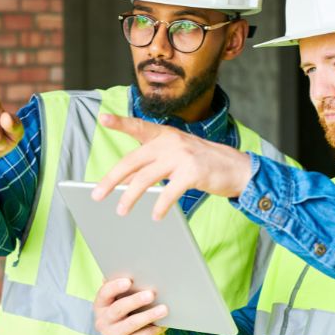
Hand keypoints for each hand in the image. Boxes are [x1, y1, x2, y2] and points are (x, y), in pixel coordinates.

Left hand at [91, 114, 252, 219]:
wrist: (237, 168)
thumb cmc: (201, 164)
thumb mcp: (174, 159)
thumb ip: (151, 166)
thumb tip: (123, 182)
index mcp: (164, 135)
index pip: (138, 127)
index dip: (120, 123)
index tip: (103, 118)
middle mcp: (170, 142)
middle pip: (133, 160)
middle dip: (112, 179)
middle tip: (97, 195)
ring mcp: (182, 155)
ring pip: (146, 177)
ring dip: (130, 196)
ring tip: (121, 211)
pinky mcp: (193, 172)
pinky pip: (169, 191)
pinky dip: (160, 206)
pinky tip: (155, 216)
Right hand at [93, 277, 168, 334]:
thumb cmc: (128, 309)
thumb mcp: (123, 298)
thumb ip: (125, 287)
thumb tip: (135, 271)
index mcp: (101, 305)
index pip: (104, 293)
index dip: (115, 287)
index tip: (128, 281)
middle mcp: (103, 321)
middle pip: (118, 309)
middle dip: (135, 301)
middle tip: (151, 294)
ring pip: (131, 324)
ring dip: (148, 315)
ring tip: (163, 309)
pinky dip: (152, 330)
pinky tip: (162, 324)